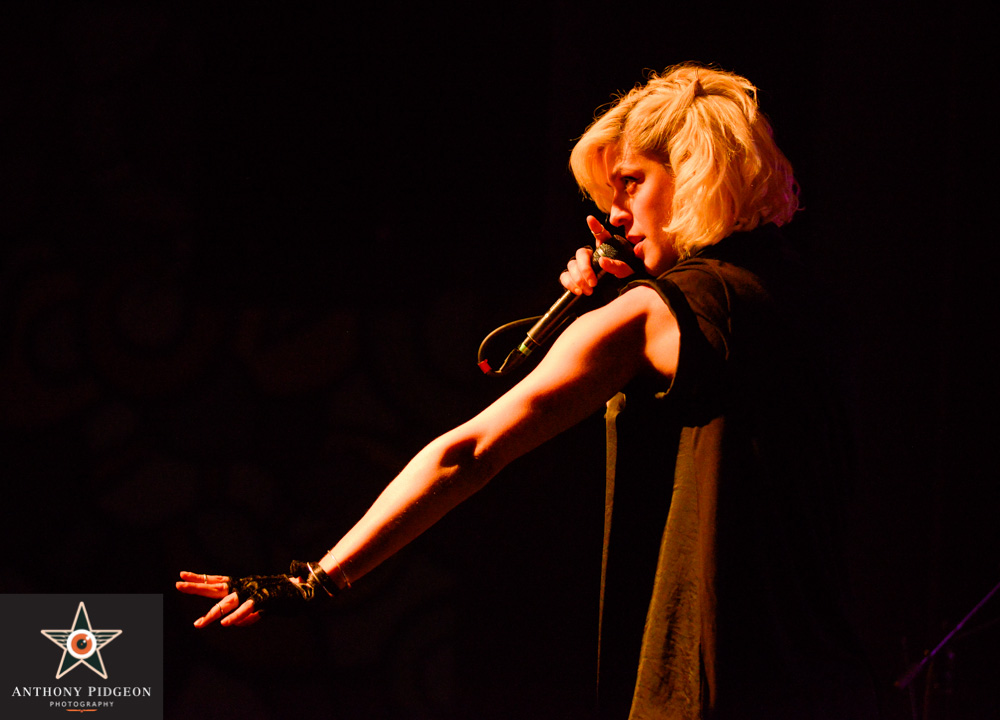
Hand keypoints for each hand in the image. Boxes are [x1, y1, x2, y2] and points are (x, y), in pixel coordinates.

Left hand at [176, 566, 315, 627]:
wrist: (303, 590)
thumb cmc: (281, 596)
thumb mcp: (261, 607)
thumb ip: (246, 615)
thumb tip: (234, 624)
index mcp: (241, 584)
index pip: (215, 581)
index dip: (199, 579)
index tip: (182, 575)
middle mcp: (243, 585)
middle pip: (215, 587)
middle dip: (196, 587)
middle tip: (178, 585)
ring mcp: (252, 591)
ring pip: (228, 603)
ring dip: (213, 614)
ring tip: (199, 624)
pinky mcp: (263, 599)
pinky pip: (247, 609)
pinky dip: (236, 616)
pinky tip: (225, 624)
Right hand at [559, 216, 635, 295]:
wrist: (618, 292)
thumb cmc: (625, 278)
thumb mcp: (626, 272)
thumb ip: (617, 266)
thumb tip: (602, 261)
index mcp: (605, 248)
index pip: (600, 234)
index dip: (595, 226)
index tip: (590, 219)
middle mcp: (591, 254)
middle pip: (580, 253)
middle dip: (585, 269)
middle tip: (593, 283)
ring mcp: (580, 266)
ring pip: (571, 266)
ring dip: (578, 279)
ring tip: (589, 291)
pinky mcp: (574, 277)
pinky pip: (565, 277)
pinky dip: (569, 284)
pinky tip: (578, 291)